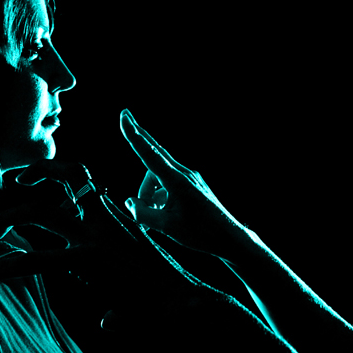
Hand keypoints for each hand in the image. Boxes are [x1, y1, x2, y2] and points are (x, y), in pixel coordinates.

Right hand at [120, 108, 249, 261]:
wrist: (228, 237)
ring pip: (158, 173)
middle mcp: (183, 174)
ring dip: (148, 189)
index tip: (124, 118)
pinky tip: (161, 212)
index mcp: (177, 181)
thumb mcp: (168, 228)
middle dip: (138, 137)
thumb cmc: (200, 233)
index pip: (149, 155)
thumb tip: (129, 202)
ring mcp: (189, 177)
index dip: (134, 136)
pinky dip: (158, 193)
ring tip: (149, 213)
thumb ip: (144, 214)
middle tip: (124, 115)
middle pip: (154, 152)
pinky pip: (167, 181)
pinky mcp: (191, 184)